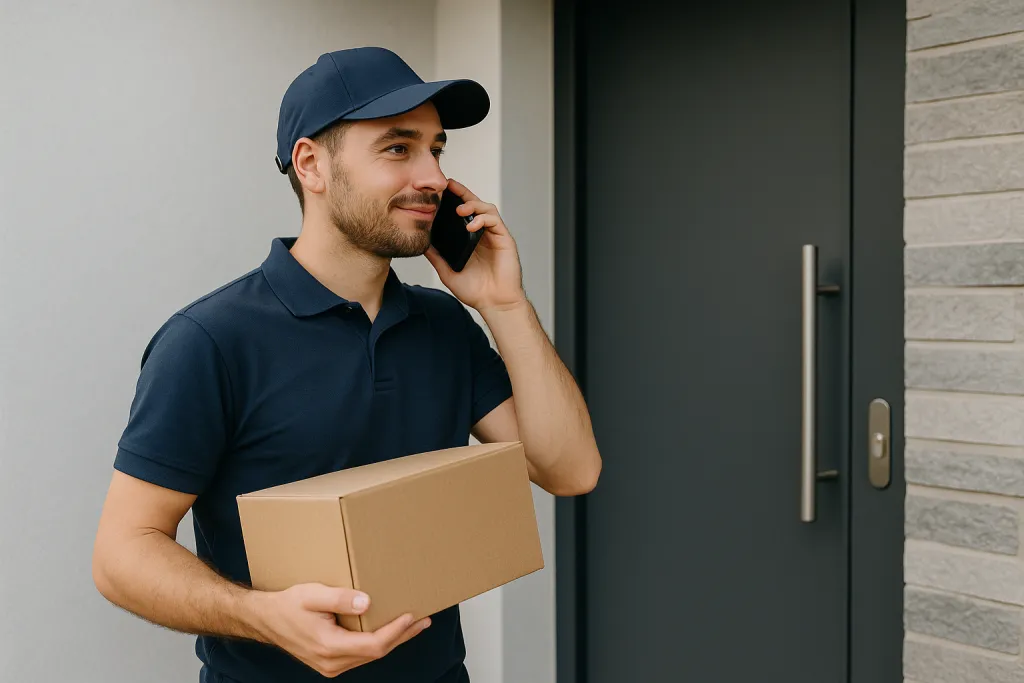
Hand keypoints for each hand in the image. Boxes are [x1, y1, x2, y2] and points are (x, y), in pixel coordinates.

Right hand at [250, 583, 429, 677]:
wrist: (265, 620)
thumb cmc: (287, 605)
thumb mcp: (312, 594)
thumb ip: (339, 599)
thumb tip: (366, 602)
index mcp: (328, 646)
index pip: (373, 645)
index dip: (395, 632)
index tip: (411, 616)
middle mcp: (332, 662)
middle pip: (377, 653)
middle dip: (402, 636)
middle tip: (424, 620)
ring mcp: (331, 665)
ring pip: (370, 656)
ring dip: (393, 639)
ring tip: (413, 624)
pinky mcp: (331, 662)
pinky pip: (361, 655)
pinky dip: (378, 642)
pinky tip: (389, 630)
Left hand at [424, 178, 526, 312]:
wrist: (494, 303)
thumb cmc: (476, 290)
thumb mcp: (448, 271)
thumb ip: (436, 256)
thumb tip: (421, 243)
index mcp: (470, 238)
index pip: (462, 213)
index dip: (453, 200)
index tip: (439, 192)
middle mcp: (482, 233)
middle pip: (474, 204)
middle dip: (462, 192)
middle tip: (448, 185)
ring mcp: (494, 235)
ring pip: (486, 208)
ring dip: (472, 204)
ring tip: (459, 209)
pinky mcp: (504, 239)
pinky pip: (495, 221)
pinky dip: (483, 219)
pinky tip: (471, 225)